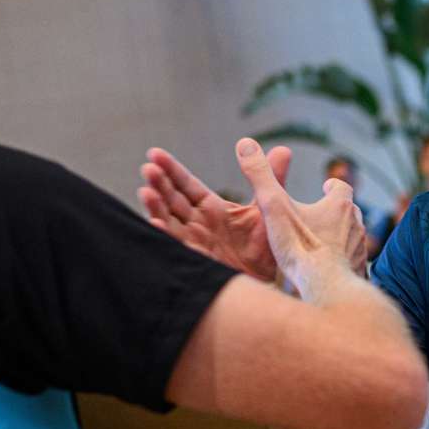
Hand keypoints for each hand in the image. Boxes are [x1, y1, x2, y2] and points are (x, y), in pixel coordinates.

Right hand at [139, 144, 293, 279]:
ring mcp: (194, 242)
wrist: (272, 279)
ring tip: (145, 191)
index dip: (171, 170)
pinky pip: (176, 246)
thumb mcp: (270, 207)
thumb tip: (283, 149)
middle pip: (172, 199)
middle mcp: (197, 223)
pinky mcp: (196, 260)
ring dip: (155, 207)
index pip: (186, 184)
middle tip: (148, 168)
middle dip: (159, 184)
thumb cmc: (267, 245)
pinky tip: (154, 225)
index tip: (154, 153)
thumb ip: (272, 179)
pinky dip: (163, 236)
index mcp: (211, 207)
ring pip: (168, 221)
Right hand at [231, 138, 368, 283]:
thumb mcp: (274, 206)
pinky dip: (342, 264)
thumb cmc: (300, 247)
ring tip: (323, 244)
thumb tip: (244, 142)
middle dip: (337, 212)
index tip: (324, 187)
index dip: (331, 187)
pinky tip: (330, 273)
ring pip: (353, 238)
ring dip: (341, 238)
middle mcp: (356, 226)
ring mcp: (360, 251)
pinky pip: (353, 264)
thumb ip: (260, 176)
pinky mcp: (359, 273)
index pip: (341, 188)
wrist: (326, 289)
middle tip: (322, 215)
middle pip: (350, 212)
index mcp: (339, 207)